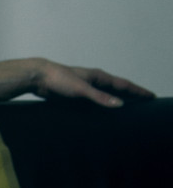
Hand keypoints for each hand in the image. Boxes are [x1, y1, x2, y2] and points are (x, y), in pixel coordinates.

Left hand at [0, 58, 154, 106]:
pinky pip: (92, 100)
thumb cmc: (58, 79)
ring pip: (105, 94)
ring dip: (115, 99)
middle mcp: (93, 80)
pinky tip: (100, 111)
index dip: (138, 91)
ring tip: (126, 107)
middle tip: (144, 101)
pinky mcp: (74, 93)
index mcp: (98, 76)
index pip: (124, 85)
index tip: (151, 96)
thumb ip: (99, 97)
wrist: (38, 77)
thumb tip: (119, 104)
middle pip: (117, 89)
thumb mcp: (81, 89)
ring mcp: (84, 86)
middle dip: (130, 95)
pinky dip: (100, 104)